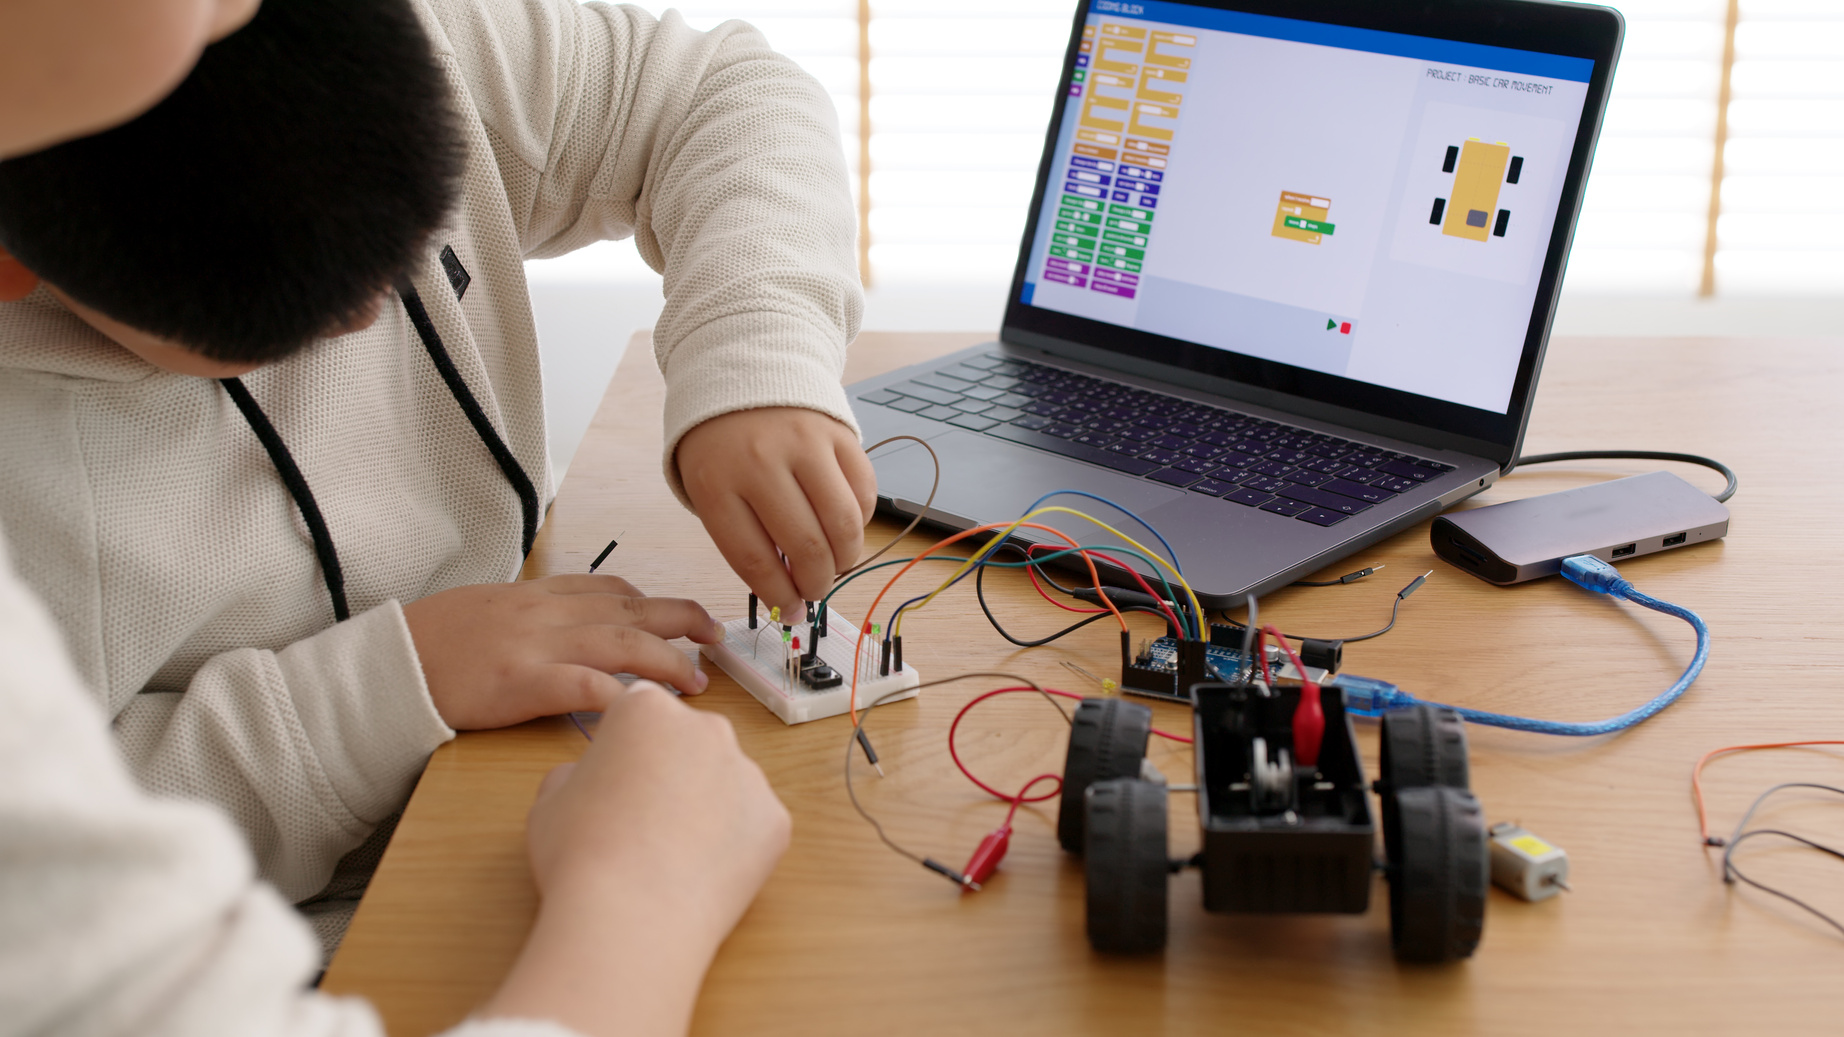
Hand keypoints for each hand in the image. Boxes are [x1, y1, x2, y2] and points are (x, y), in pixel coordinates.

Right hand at [401, 574, 721, 729]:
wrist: (385, 666)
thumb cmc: (430, 646)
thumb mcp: (488, 613)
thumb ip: (534, 621)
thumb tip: (572, 638)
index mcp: (536, 595)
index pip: (612, 588)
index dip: (655, 602)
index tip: (684, 617)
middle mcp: (544, 612)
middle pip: (632, 607)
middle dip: (682, 619)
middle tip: (716, 636)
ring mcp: (535, 645)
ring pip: (623, 641)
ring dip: (669, 661)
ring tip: (696, 681)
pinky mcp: (521, 683)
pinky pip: (584, 684)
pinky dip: (620, 695)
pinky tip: (646, 711)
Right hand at [482, 682, 790, 1036]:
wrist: (628, 919)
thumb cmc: (579, 856)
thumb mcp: (549, 801)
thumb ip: (575, 774)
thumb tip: (589, 779)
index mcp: (648, 710)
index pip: (641, 713)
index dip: (626, 750)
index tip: (617, 781)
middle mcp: (707, 729)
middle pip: (689, 743)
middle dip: (671, 771)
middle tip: (642, 822)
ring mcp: (749, 774)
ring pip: (725, 783)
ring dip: (705, 807)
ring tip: (669, 857)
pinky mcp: (775, 820)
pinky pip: (751, 826)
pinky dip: (732, 846)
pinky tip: (699, 875)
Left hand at [676, 407, 875, 613]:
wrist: (741, 369)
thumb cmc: (721, 443)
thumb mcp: (710, 487)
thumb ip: (742, 535)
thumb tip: (790, 591)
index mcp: (717, 483)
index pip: (754, 559)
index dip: (778, 595)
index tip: (790, 611)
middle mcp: (761, 461)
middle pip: (804, 546)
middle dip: (815, 583)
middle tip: (815, 590)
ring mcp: (804, 443)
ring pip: (842, 524)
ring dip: (845, 559)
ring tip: (834, 565)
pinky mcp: (838, 432)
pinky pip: (864, 492)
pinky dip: (860, 521)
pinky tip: (843, 526)